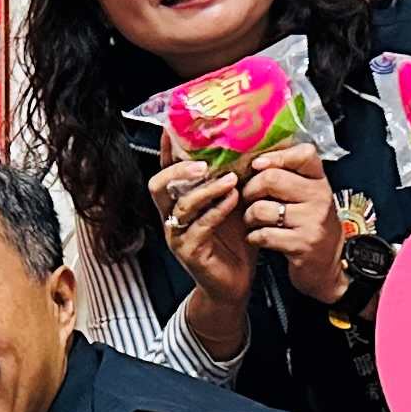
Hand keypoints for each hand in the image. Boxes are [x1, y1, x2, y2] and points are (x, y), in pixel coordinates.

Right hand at [146, 142, 256, 311]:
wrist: (235, 284)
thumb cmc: (235, 242)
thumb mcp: (235, 204)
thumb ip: (234, 180)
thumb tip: (252, 147)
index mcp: (179, 201)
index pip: (166, 170)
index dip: (167, 149)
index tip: (172, 127)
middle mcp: (172, 216)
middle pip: (158, 185)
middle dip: (178, 169)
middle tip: (203, 163)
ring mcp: (177, 235)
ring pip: (180, 205)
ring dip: (206, 190)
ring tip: (229, 180)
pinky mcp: (189, 252)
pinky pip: (198, 227)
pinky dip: (216, 211)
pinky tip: (232, 201)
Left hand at [238, 139, 348, 304]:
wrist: (327, 266)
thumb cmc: (309, 226)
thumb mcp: (306, 196)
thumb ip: (288, 175)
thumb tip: (254, 157)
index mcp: (320, 181)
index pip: (303, 154)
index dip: (275, 157)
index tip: (259, 166)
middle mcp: (320, 197)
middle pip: (271, 179)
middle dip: (250, 189)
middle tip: (248, 199)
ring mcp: (313, 221)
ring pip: (262, 208)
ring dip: (249, 216)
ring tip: (253, 221)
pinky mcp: (303, 244)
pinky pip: (263, 234)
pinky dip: (253, 237)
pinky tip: (258, 238)